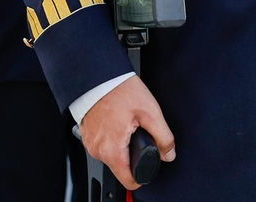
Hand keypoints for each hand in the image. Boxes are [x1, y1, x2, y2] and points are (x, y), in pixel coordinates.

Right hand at [78, 75, 174, 190]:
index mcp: (112, 150)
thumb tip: (169, 153)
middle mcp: (98, 150)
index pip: (129, 181)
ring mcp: (90, 142)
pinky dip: (111, 137)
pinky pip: (103, 144)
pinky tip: (116, 121)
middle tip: (137, 132)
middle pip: (121, 166)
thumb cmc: (120, 90)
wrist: (98, 75)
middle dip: (133, 154)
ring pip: (112, 154)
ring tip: (126, 123)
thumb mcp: (150, 112)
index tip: (147, 162)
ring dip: (122, 145)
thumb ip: (163, 137)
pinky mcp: (86, 134)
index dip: (142, 175)